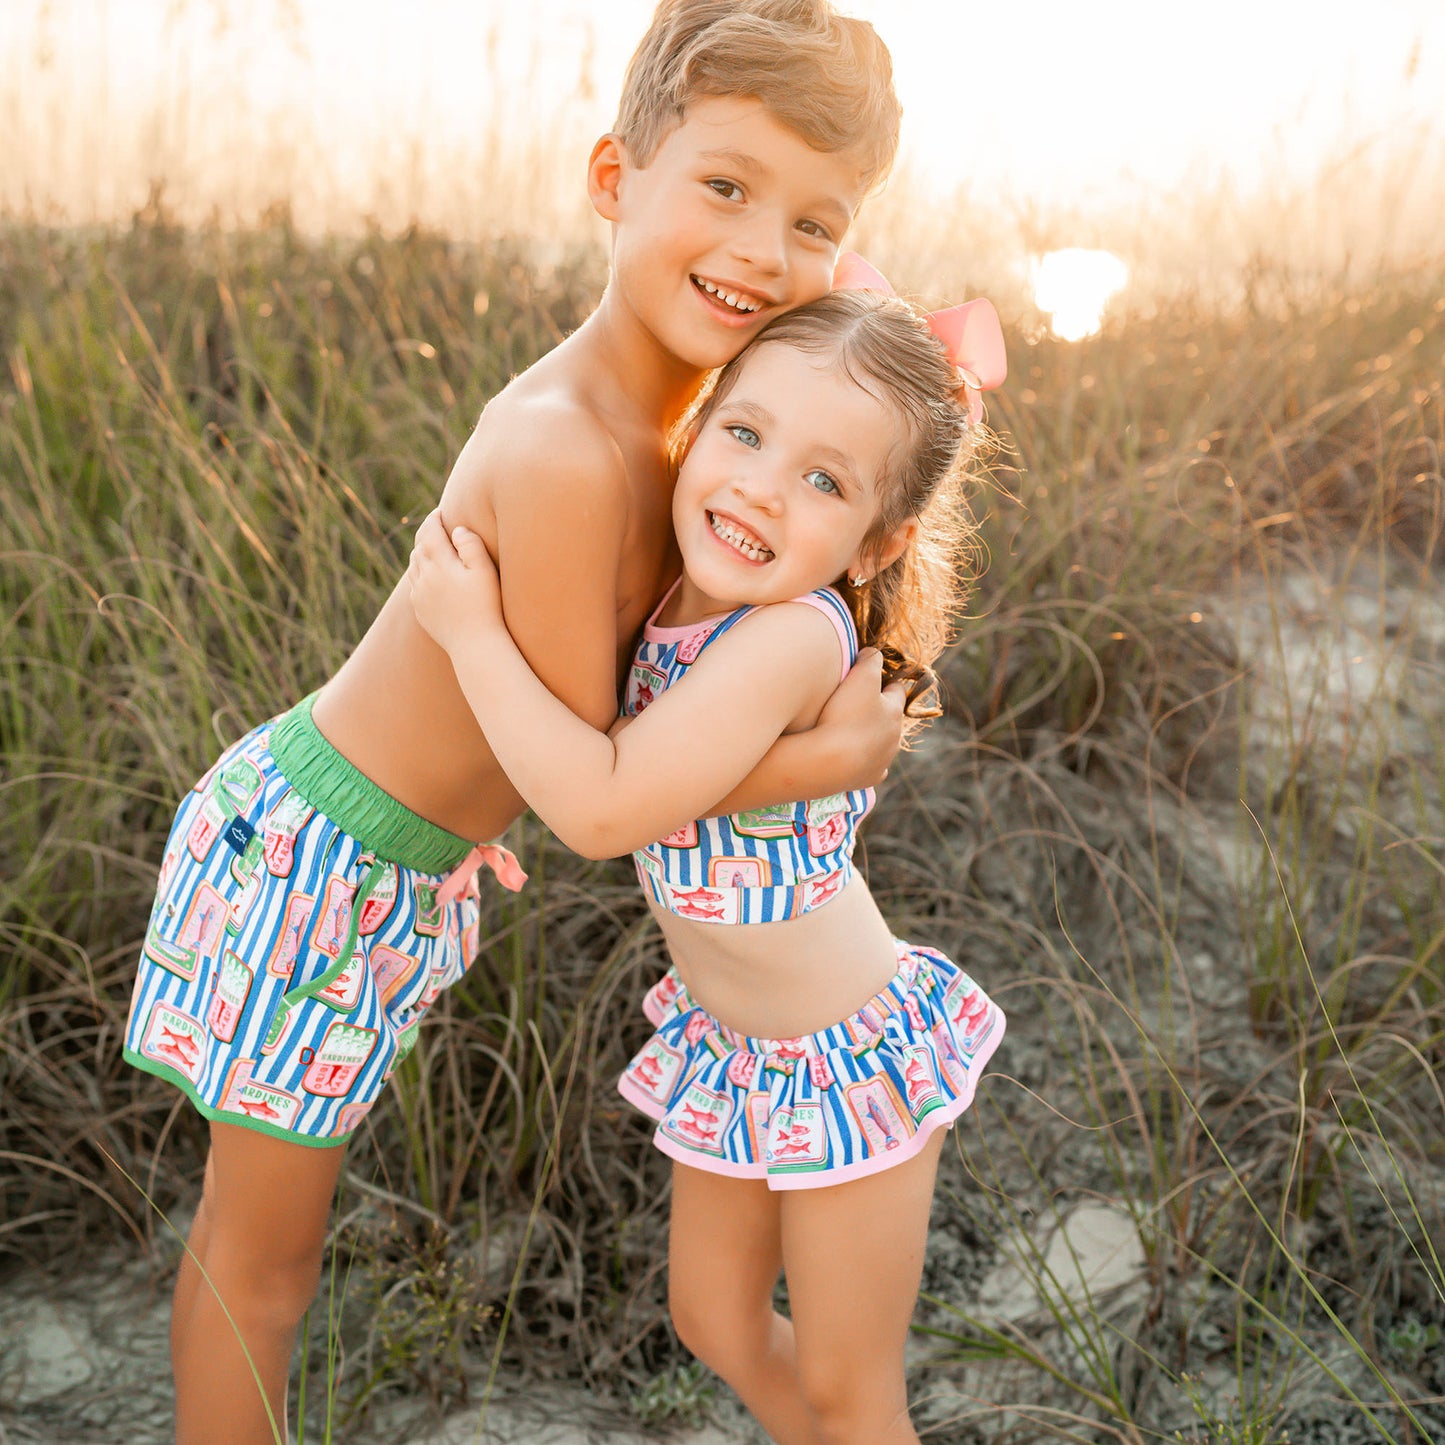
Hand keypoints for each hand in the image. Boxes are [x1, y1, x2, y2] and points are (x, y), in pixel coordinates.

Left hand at [407, 509, 502, 655]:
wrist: (474, 644)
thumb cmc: (486, 606)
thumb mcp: (484, 571)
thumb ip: (470, 545)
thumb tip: (456, 530)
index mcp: (439, 563)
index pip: (430, 531)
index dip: (434, 518)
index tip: (441, 510)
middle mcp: (424, 577)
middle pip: (419, 546)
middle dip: (427, 533)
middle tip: (438, 525)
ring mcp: (419, 595)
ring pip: (414, 565)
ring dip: (422, 552)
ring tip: (433, 547)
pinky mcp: (420, 610)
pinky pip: (414, 584)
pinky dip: (420, 573)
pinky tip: (430, 575)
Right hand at [814, 648, 905, 789]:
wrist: (830, 761)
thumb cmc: (846, 714)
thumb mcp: (860, 676)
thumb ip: (871, 659)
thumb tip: (873, 653)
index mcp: (895, 711)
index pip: (897, 690)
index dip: (884, 681)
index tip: (870, 678)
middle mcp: (894, 737)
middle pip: (890, 719)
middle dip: (878, 711)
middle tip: (855, 704)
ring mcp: (883, 760)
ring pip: (883, 744)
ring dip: (871, 736)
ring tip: (848, 731)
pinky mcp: (869, 778)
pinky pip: (872, 767)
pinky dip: (865, 761)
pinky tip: (852, 757)